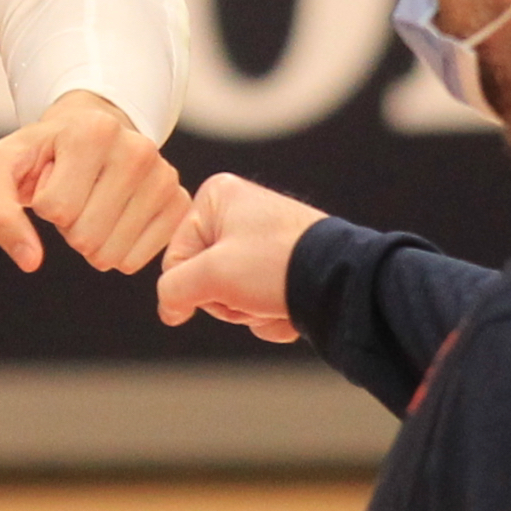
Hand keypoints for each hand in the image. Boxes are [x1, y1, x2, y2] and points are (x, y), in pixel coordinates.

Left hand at [0, 89, 188, 275]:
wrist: (85, 133)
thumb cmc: (38, 155)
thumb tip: (30, 260)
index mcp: (93, 132)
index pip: (56, 210)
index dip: (45, 205)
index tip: (53, 178)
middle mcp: (137, 149)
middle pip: (85, 237)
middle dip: (67, 227)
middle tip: (73, 195)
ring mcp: (163, 176)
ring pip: (111, 254)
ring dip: (91, 241)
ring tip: (92, 203)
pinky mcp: (178, 202)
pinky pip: (136, 261)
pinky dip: (115, 251)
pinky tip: (114, 218)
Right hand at [155, 173, 330, 341]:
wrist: (341, 282)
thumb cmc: (277, 264)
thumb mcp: (212, 274)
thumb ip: (174, 289)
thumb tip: (169, 309)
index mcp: (217, 197)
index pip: (176, 256)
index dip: (193, 283)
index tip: (222, 284)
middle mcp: (240, 213)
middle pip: (204, 278)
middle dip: (227, 298)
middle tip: (251, 293)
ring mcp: (264, 241)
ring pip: (231, 295)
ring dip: (249, 310)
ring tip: (273, 299)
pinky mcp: (284, 267)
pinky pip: (257, 301)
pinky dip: (269, 313)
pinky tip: (289, 308)